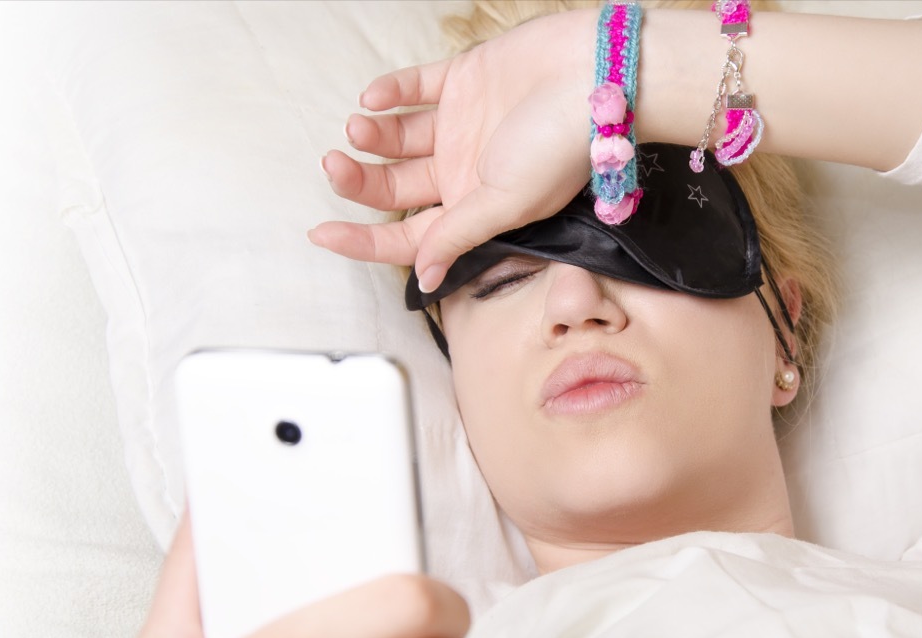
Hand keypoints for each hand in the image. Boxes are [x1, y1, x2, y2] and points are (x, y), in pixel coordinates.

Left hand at [308, 8, 597, 293]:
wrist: (600, 76)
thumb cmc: (563, 146)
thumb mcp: (507, 204)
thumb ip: (459, 235)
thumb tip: (423, 277)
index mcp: (475, 209)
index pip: (409, 235)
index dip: (363, 240)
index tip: (321, 234)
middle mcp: (465, 171)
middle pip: (394, 188)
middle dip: (359, 182)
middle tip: (334, 165)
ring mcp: (463, 124)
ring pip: (397, 137)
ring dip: (372, 134)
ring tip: (362, 125)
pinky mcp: (466, 79)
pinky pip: (415, 87)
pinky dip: (390, 91)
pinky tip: (375, 98)